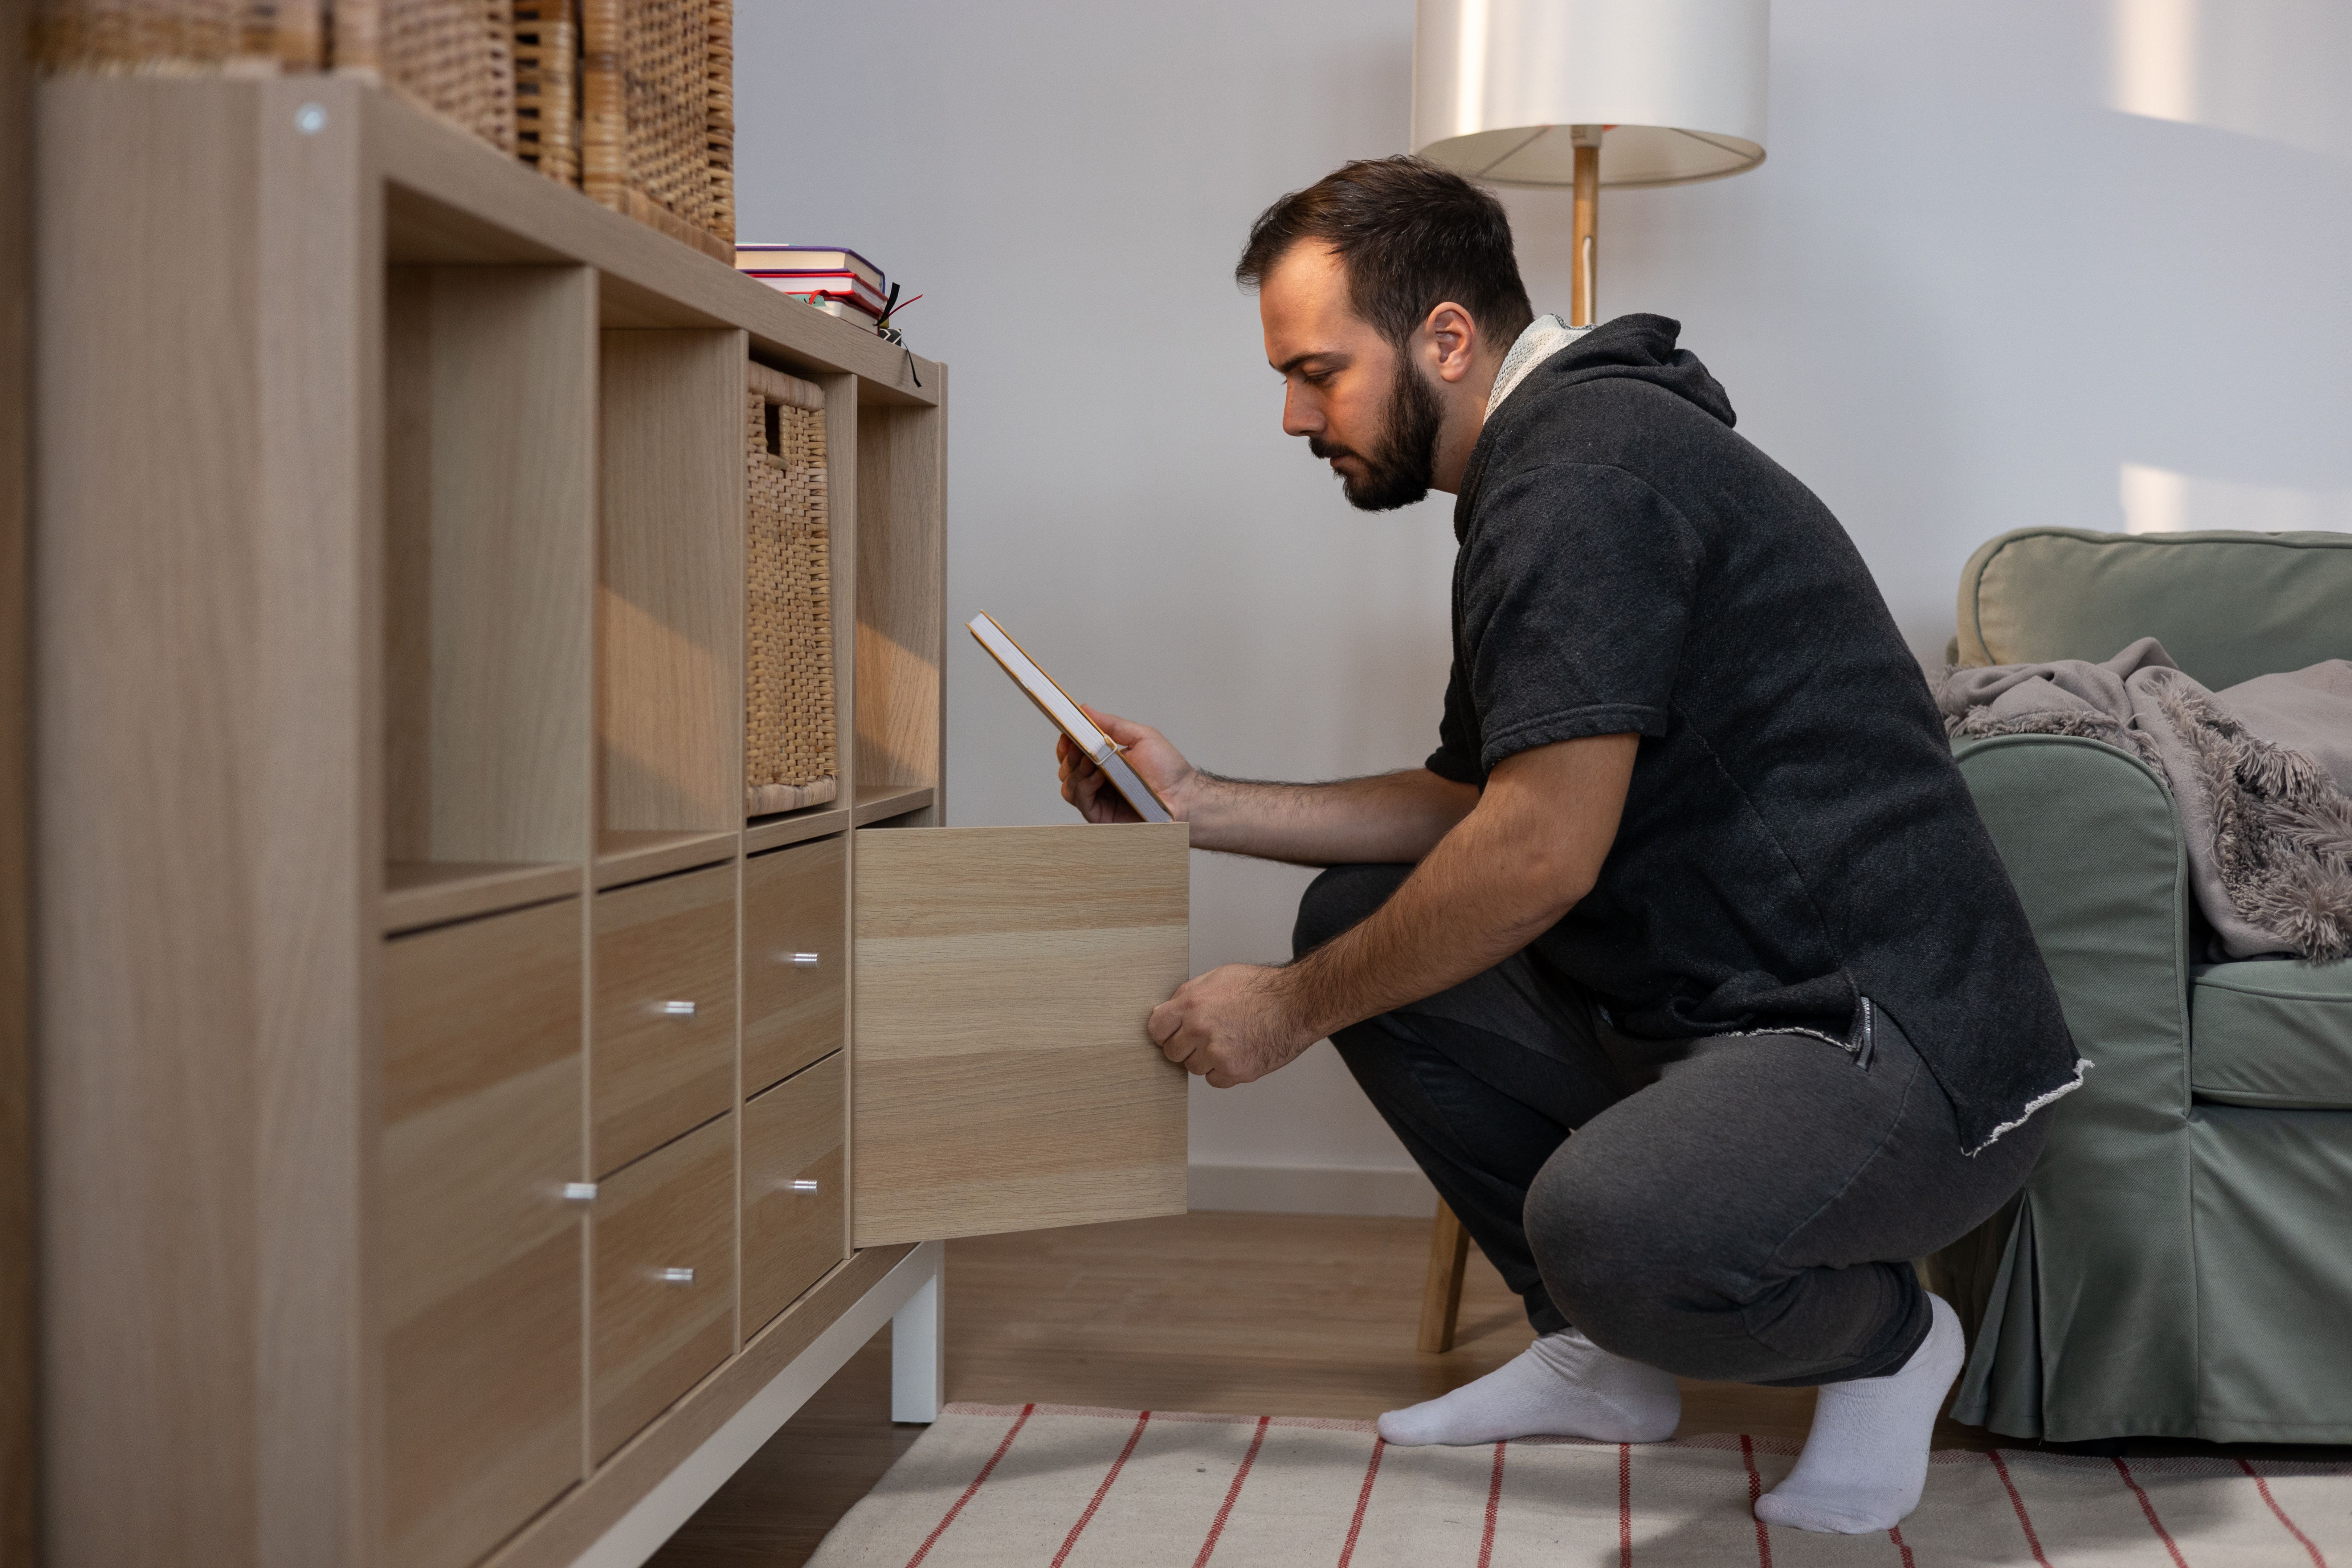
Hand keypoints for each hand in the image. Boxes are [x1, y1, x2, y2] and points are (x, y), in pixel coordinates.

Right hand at [1057, 705, 1197, 822]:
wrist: (1185, 797)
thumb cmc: (1169, 770)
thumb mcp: (1141, 737)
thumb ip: (1112, 724)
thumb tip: (1085, 709)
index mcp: (1106, 763)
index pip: (1075, 754)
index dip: (1067, 744)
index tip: (1067, 734)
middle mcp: (1099, 782)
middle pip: (1067, 769)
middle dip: (1069, 755)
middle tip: (1079, 746)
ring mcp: (1099, 800)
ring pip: (1068, 785)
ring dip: (1075, 770)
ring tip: (1092, 761)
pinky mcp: (1101, 816)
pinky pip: (1081, 801)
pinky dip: (1084, 786)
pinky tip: (1097, 777)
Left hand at [1147, 964, 1316, 1087]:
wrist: (1297, 1004)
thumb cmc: (1263, 989)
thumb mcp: (1218, 977)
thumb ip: (1187, 994)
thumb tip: (1165, 1010)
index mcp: (1192, 1004)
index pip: (1156, 1029)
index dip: (1164, 1032)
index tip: (1171, 1034)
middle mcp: (1200, 1029)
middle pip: (1172, 1052)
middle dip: (1186, 1046)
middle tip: (1206, 1037)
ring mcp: (1217, 1053)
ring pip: (1193, 1068)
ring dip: (1206, 1059)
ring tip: (1228, 1041)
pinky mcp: (1234, 1071)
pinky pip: (1214, 1080)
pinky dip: (1224, 1071)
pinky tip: (1238, 1053)